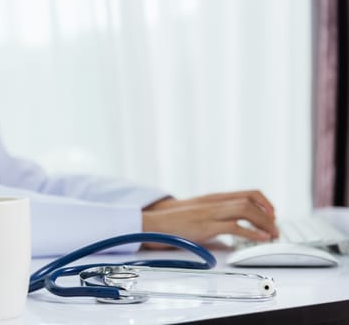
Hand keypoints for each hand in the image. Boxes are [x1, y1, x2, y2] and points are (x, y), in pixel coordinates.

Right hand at [141, 190, 278, 248]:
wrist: (155, 222)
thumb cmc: (174, 221)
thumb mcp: (198, 213)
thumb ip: (214, 216)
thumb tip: (229, 230)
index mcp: (215, 198)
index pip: (248, 193)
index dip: (265, 202)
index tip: (272, 214)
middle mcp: (215, 201)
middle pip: (251, 201)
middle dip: (268, 215)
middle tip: (275, 228)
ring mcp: (211, 212)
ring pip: (246, 211)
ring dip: (264, 223)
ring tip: (271, 235)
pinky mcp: (207, 226)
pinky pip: (236, 227)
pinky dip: (252, 233)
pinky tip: (260, 239)